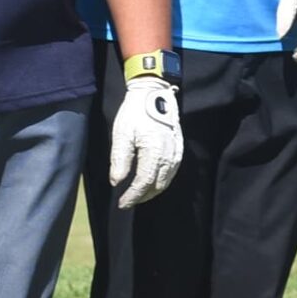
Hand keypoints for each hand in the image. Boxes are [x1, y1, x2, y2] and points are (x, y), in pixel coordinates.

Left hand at [110, 74, 182, 207]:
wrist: (153, 94)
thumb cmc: (135, 113)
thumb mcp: (122, 135)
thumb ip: (120, 161)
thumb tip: (117, 183)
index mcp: (154, 152)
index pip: (144, 183)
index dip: (133, 196)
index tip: (122, 203)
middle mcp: (169, 155)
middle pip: (158, 185)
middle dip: (143, 196)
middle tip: (128, 201)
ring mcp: (176, 152)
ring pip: (167, 180)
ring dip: (153, 190)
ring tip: (139, 194)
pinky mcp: (179, 148)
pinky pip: (172, 171)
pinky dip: (162, 180)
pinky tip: (152, 181)